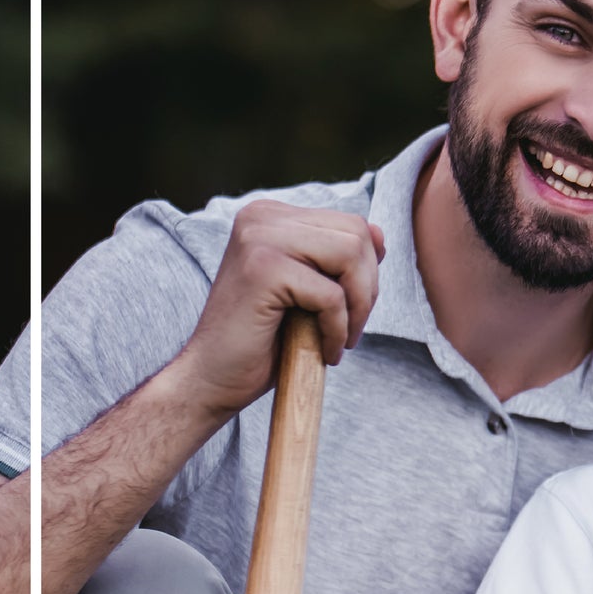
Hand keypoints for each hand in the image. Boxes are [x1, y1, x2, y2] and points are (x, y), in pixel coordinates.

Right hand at [171, 199, 384, 419]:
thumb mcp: (311, 291)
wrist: (213, 378)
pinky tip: (324, 351)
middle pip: (356, 235)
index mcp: (272, 215)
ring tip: (340, 339)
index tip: (350, 310)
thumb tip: (379, 232)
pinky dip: (338, 330)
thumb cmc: (264, 339)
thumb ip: (340, 260)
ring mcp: (259, 238)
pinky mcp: (263, 269)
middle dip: (367, 289)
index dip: (366, 272)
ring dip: (357, 308)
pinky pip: (332, 295)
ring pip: (350, 256)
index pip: (351, 224)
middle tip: (350, 328)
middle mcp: (262, 216)